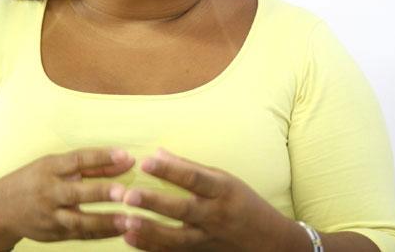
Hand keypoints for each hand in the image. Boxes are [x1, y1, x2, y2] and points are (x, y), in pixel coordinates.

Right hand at [0, 147, 134, 247]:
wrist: (0, 210)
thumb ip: (93, 165)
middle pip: (75, 192)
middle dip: (100, 192)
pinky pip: (80, 235)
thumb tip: (127, 160)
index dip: (101, 157)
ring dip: (105, 221)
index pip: (77, 159)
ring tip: (129, 220)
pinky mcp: (54, 234)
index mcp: (50, 168)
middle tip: (123, 192)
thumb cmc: (35, 181)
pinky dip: (101, 233)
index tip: (126, 155)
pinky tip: (120, 230)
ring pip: (78, 221)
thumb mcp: (56, 166)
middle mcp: (48, 192)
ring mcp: (50, 216)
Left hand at [119, 149, 291, 250]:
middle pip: (183, 209)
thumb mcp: (225, 180)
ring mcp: (208, 239)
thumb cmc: (244, 204)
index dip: (170, 169)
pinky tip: (129, 238)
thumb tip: (158, 153)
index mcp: (223, 190)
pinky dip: (150, 247)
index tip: (146, 160)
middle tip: (128, 195)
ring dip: (148, 230)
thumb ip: (191, 168)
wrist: (270, 243)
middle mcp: (216, 215)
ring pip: (175, 238)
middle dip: (154, 202)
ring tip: (124, 221)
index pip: (194, 177)